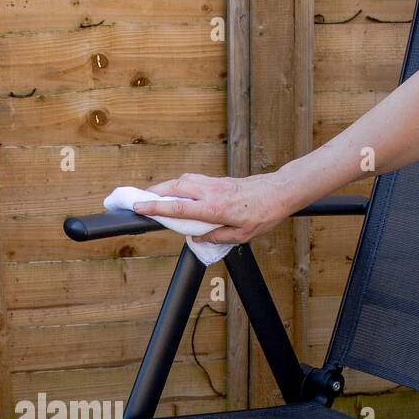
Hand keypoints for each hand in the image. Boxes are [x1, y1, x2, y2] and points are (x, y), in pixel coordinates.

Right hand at [131, 171, 293, 243]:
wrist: (280, 191)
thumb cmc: (263, 214)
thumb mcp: (241, 235)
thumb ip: (217, 237)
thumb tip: (199, 238)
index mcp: (215, 209)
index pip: (179, 207)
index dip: (156, 207)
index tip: (139, 206)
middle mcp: (211, 193)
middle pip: (175, 188)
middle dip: (153, 192)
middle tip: (138, 198)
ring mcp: (214, 183)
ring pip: (183, 181)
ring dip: (166, 186)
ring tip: (153, 194)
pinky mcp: (219, 180)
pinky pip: (194, 180)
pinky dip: (180, 184)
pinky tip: (177, 191)